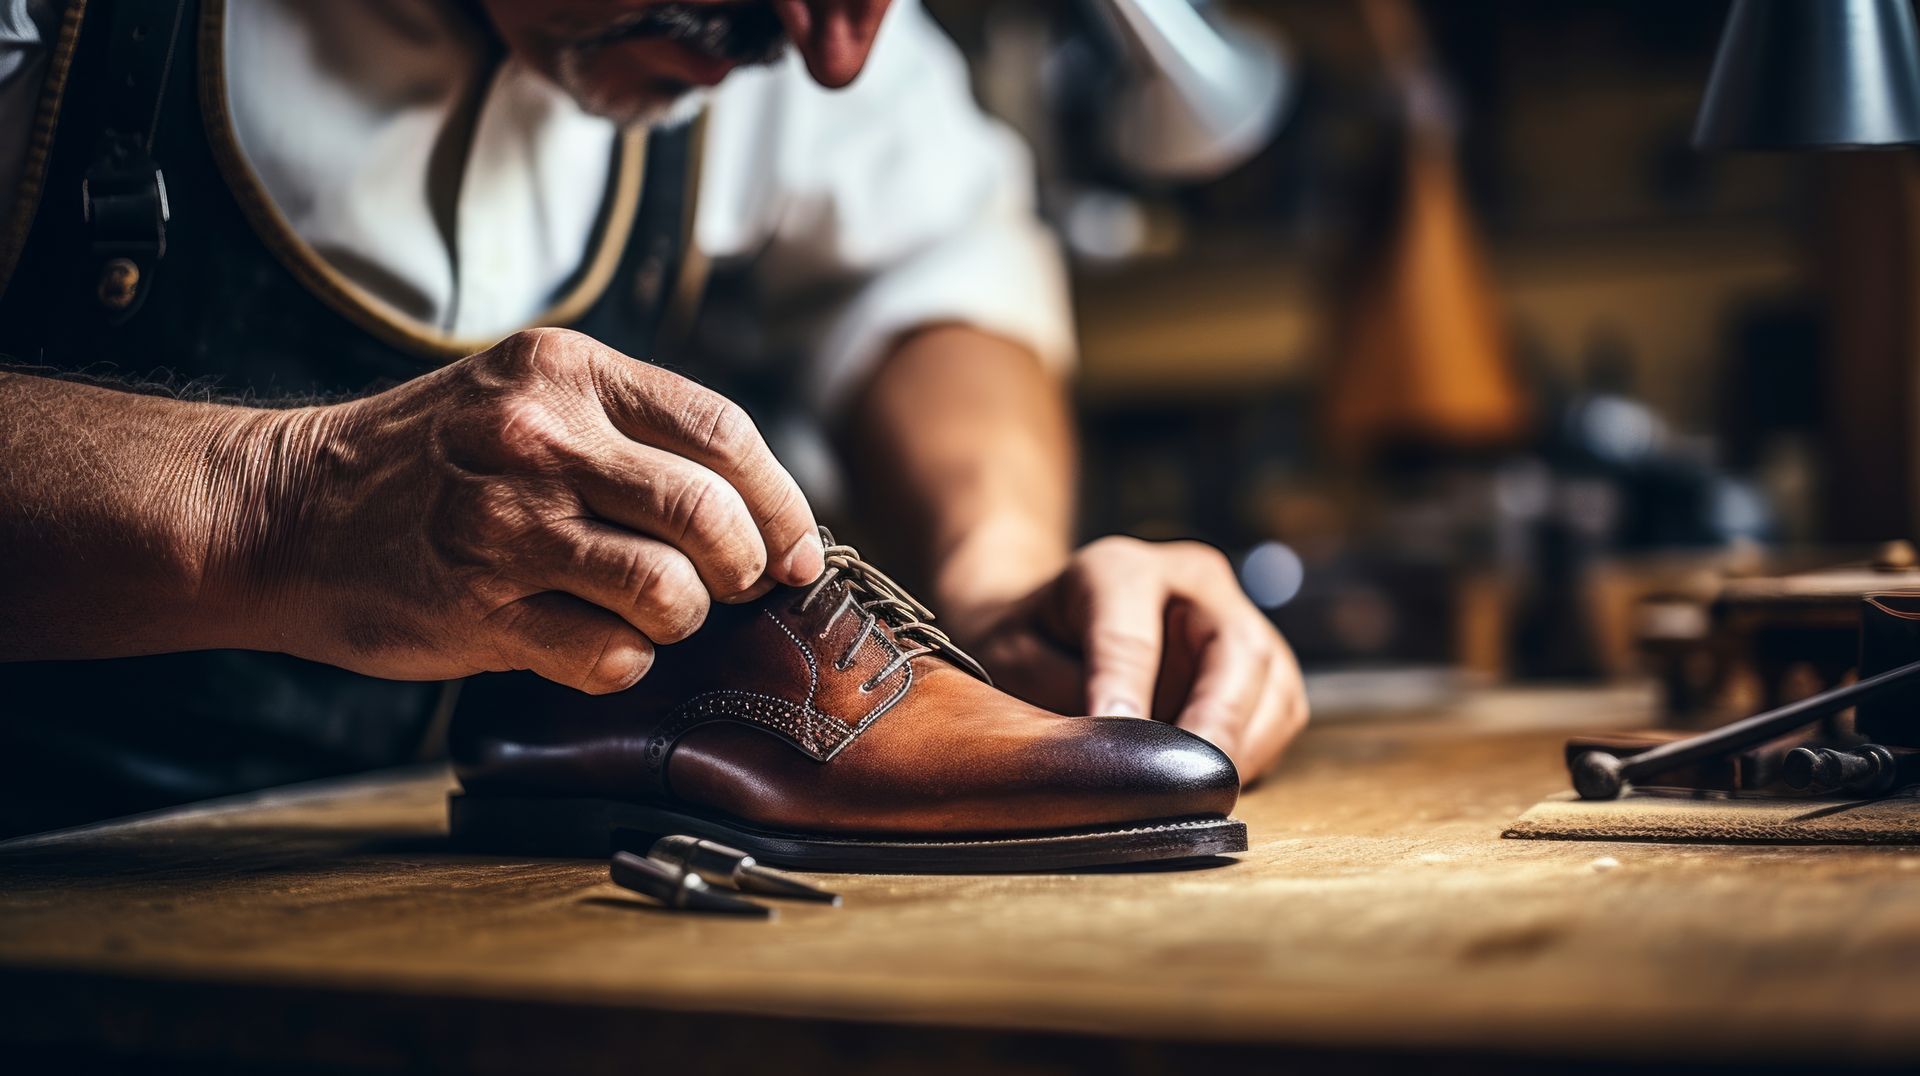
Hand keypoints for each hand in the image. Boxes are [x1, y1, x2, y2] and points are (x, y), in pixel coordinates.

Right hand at [223, 328, 823, 692]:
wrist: (285, 511)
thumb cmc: (429, 462)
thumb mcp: (525, 396)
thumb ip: (631, 430)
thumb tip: (760, 508)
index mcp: (568, 373)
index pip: (724, 432)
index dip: (781, 501)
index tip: (797, 548)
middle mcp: (539, 438)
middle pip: (709, 514)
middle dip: (746, 566)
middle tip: (734, 587)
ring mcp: (505, 525)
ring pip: (672, 591)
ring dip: (683, 618)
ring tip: (653, 614)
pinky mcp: (478, 609)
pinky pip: (610, 656)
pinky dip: (624, 663)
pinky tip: (596, 645)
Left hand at [945, 536, 1307, 781]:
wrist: (1052, 624)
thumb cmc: (1029, 643)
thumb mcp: (1010, 658)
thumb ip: (1053, 693)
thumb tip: (1110, 747)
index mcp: (1119, 568)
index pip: (1130, 635)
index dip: (1126, 695)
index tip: (1121, 752)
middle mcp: (1191, 580)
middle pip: (1235, 651)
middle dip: (1215, 728)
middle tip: (1185, 791)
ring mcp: (1236, 614)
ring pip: (1273, 683)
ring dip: (1242, 747)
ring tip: (1196, 795)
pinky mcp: (1263, 658)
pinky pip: (1281, 709)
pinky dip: (1255, 752)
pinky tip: (1209, 778)